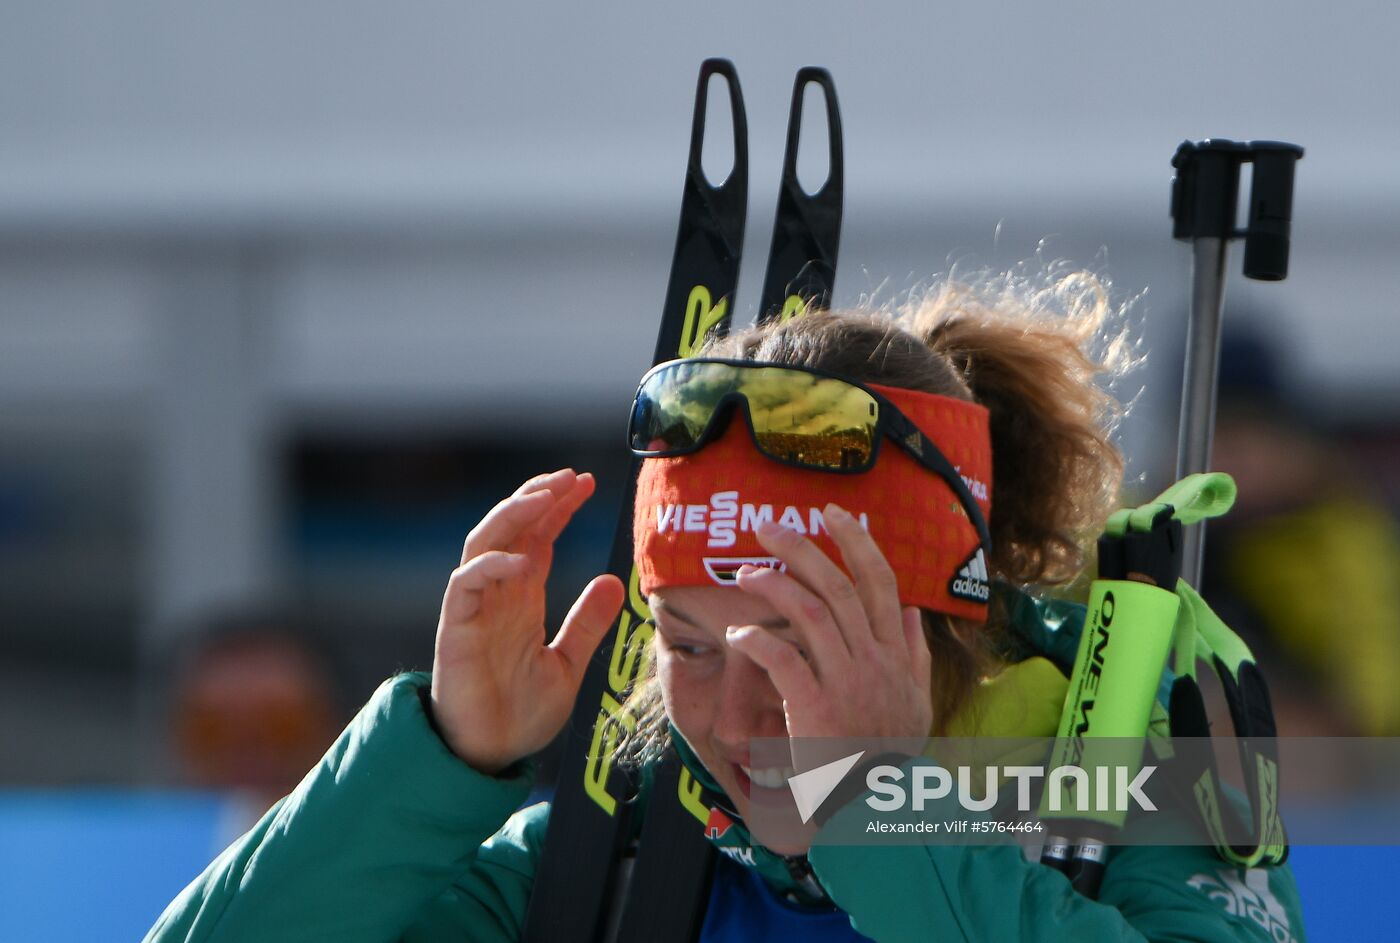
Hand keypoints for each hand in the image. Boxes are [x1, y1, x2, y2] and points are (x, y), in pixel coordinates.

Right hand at [430, 469, 624, 774]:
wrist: (489, 755)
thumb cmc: (521, 713)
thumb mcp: (568, 664)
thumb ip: (586, 624)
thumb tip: (613, 581)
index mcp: (522, 598)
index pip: (538, 538)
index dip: (558, 508)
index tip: (587, 483)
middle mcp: (498, 594)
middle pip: (511, 528)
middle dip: (538, 497)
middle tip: (570, 478)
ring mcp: (474, 607)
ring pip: (483, 543)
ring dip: (511, 516)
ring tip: (544, 498)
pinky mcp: (457, 628)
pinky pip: (465, 584)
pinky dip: (491, 566)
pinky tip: (521, 560)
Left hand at [725, 503, 932, 751]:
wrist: (878, 807)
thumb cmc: (889, 754)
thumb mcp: (917, 702)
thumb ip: (915, 654)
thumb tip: (912, 611)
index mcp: (894, 654)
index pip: (880, 582)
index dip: (857, 542)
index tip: (833, 513)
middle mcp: (872, 661)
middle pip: (838, 587)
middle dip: (803, 549)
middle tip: (769, 527)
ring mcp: (845, 683)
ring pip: (810, 613)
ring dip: (775, 586)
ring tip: (746, 574)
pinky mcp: (814, 708)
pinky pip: (783, 660)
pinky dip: (758, 641)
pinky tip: (738, 634)